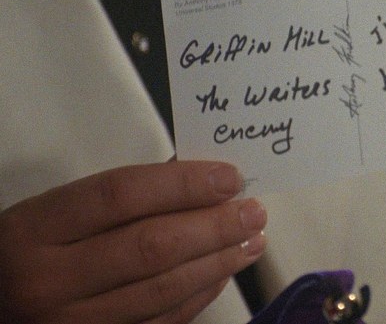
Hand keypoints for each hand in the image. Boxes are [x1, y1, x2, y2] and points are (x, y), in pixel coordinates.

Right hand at [0, 161, 266, 323]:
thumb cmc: (32, 249)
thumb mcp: (56, 213)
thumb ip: (121, 197)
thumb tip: (201, 179)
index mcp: (36, 230)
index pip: (120, 196)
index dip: (181, 184)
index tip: (229, 177)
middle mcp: (51, 281)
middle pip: (150, 246)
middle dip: (213, 226)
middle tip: (254, 211)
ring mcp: (74, 323)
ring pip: (163, 289)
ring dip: (218, 262)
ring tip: (252, 240)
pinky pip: (163, 320)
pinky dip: (200, 294)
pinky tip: (224, 271)